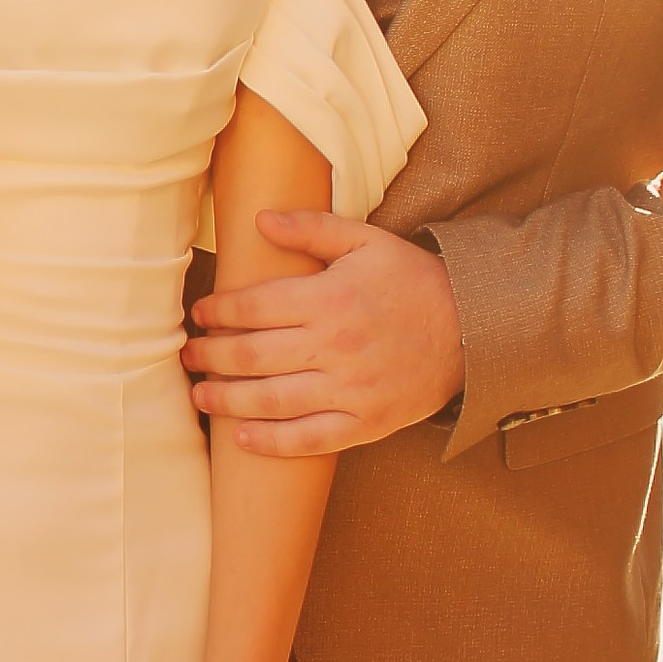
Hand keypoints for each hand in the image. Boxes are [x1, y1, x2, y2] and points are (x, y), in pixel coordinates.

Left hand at [187, 215, 463, 452]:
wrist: (474, 327)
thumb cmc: (413, 280)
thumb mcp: (366, 241)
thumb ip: (311, 228)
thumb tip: (260, 220)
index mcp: (331, 298)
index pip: (255, 307)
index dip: (219, 312)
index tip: (199, 316)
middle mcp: (336, 346)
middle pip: (253, 355)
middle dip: (212, 357)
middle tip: (188, 356)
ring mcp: (352, 388)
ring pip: (273, 399)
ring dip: (228, 400)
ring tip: (200, 395)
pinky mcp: (367, 422)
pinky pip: (311, 438)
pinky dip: (272, 442)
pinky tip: (242, 438)